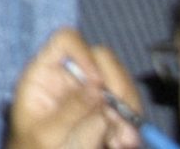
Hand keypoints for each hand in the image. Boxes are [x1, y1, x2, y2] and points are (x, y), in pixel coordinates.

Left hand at [8, 29, 141, 148]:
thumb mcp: (46, 134)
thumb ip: (70, 111)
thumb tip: (98, 88)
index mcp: (46, 73)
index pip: (66, 41)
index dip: (84, 54)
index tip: (98, 83)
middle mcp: (72, 78)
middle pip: (104, 59)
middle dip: (118, 86)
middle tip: (120, 115)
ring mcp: (93, 94)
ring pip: (123, 84)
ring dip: (129, 110)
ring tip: (122, 140)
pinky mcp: (110, 114)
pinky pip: (131, 110)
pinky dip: (133, 126)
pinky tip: (123, 143)